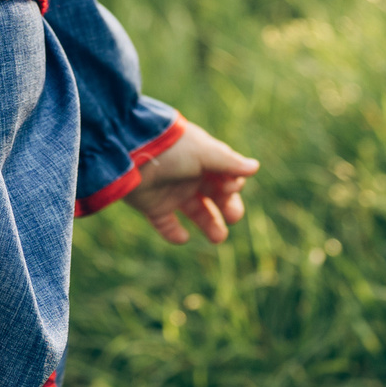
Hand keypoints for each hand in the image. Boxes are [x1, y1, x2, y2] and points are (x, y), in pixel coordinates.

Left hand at [123, 121, 258, 244]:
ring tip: (218, 237)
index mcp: (203, 159)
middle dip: (228, 207)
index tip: (230, 186)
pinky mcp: (153, 206)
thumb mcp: (204, 153)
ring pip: (196, 212)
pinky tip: (183, 237)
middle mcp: (190, 176)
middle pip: (216, 196)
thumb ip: (229, 163)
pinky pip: (166, 224)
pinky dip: (175, 234)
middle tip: (232, 217)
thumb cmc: (172, 149)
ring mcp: (172, 191)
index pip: (227, 175)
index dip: (233, 184)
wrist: (130, 153)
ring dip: (210, 225)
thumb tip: (255, 168)